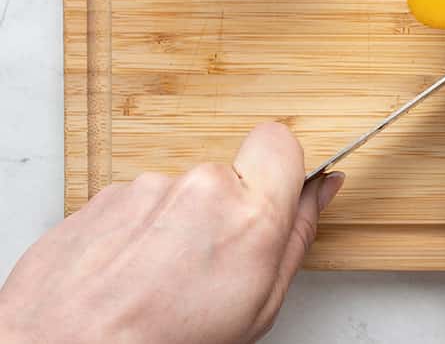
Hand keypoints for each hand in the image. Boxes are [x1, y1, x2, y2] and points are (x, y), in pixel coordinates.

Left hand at [0, 122, 343, 343]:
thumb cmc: (162, 343)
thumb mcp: (257, 308)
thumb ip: (297, 236)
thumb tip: (322, 189)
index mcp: (249, 215)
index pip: (280, 141)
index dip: (277, 169)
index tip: (268, 198)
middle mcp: (198, 187)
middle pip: (225, 177)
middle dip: (219, 213)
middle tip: (202, 268)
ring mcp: (145, 188)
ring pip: (176, 194)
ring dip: (171, 228)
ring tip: (153, 281)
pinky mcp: (101, 197)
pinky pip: (133, 206)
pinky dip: (132, 236)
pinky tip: (124, 275)